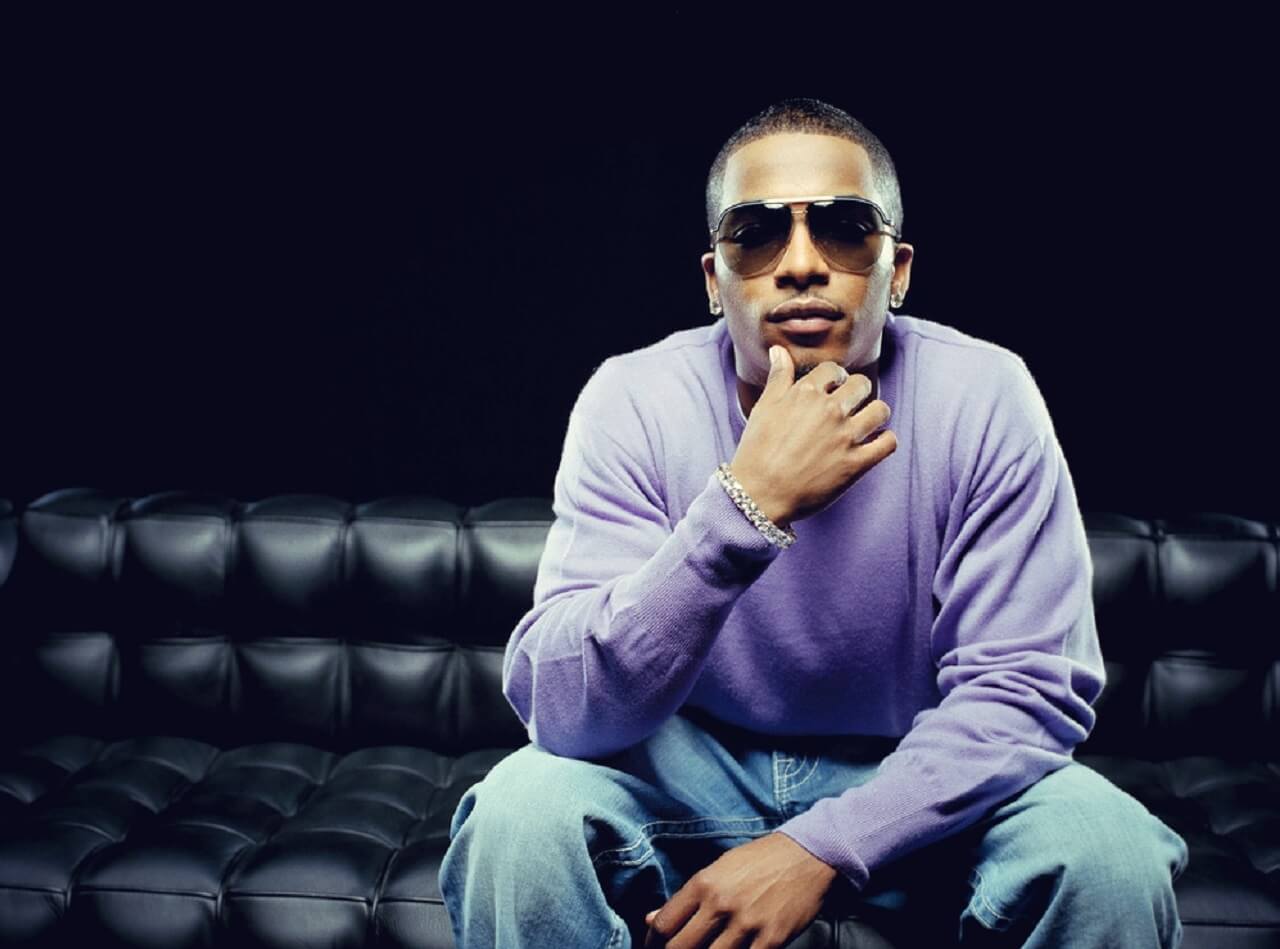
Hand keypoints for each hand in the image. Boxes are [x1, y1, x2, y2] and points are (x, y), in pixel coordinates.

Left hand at [642, 831, 838, 947]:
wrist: (806, 855)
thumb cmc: (759, 861)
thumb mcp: (718, 869)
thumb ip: (686, 897)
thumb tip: (651, 919)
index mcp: (704, 884)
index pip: (664, 924)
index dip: (653, 943)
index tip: (654, 948)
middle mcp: (721, 904)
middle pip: (680, 948)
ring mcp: (747, 924)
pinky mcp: (771, 940)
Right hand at [729, 346, 895, 528]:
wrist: (758, 494)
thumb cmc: (756, 451)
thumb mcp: (763, 408)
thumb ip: (778, 377)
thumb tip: (779, 351)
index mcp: (807, 394)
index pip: (833, 370)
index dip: (834, 378)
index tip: (832, 388)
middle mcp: (830, 410)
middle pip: (861, 385)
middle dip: (857, 391)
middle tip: (850, 404)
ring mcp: (845, 437)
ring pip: (880, 410)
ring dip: (876, 413)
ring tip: (867, 422)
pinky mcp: (856, 464)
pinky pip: (888, 443)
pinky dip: (886, 441)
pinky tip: (876, 443)